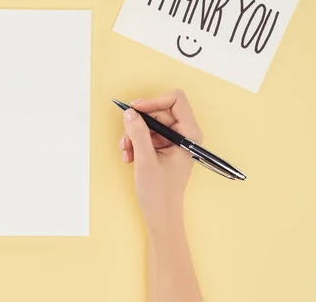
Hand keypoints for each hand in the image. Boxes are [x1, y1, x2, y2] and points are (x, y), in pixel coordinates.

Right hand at [119, 89, 202, 232]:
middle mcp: (184, 135)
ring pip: (149, 123)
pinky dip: (135, 143)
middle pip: (158, 111)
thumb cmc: (159, 192)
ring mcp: (173, 141)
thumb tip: (130, 112)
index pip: (176, 100)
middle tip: (126, 139)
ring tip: (126, 152)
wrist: (160, 215)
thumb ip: (138, 133)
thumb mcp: (145, 160)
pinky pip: (146, 134)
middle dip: (139, 123)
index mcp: (189, 134)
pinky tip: (129, 156)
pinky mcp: (163, 148)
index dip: (154, 101)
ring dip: (133, 135)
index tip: (135, 110)